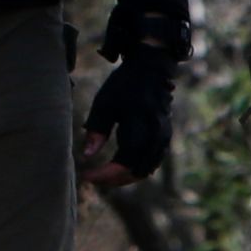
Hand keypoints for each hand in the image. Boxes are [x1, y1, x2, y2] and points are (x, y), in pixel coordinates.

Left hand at [81, 54, 175, 185]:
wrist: (150, 70)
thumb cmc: (124, 86)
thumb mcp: (104, 104)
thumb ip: (96, 130)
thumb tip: (86, 156)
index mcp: (140, 126)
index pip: (124, 162)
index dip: (106, 174)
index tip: (86, 176)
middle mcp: (156, 135)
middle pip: (136, 171)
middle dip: (114, 179)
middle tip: (92, 177)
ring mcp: (163, 137)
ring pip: (146, 169)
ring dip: (126, 177)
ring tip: (104, 176)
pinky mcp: (165, 137)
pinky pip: (152, 161)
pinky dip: (137, 169)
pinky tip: (120, 169)